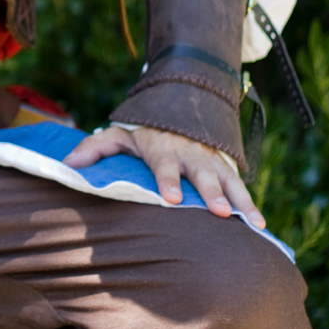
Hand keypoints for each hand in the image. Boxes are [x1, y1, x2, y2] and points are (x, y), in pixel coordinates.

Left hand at [64, 124, 264, 229]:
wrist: (180, 103)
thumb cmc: (143, 130)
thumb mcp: (118, 133)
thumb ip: (94, 148)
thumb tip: (68, 165)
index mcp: (161, 146)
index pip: (164, 163)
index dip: (168, 179)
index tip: (172, 198)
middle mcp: (188, 152)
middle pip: (201, 173)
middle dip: (211, 192)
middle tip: (219, 211)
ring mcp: (210, 158)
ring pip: (227, 180)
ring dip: (239, 200)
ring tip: (251, 223)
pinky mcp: (224, 165)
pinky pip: (239, 185)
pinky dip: (250, 203)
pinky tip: (260, 225)